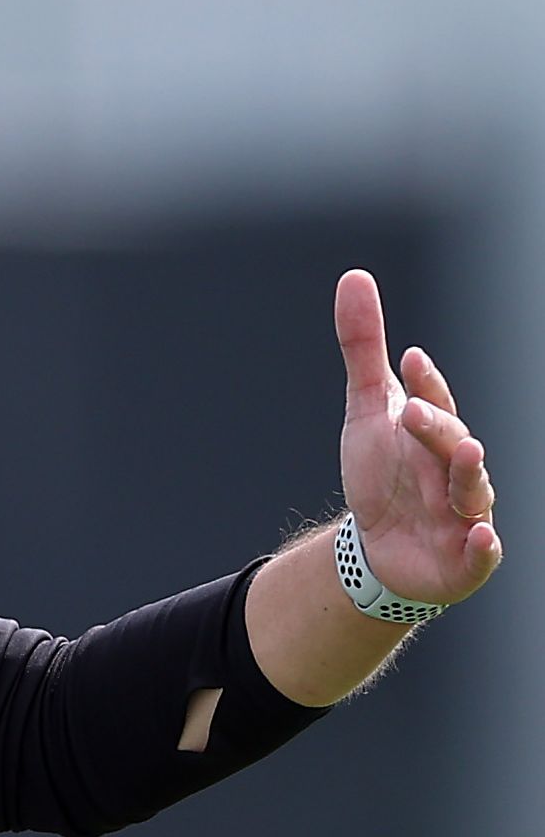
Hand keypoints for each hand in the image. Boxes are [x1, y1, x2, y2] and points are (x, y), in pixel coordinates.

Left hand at [335, 269, 501, 603]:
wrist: (379, 550)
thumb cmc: (382, 476)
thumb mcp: (366, 412)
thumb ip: (362, 349)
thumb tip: (354, 277)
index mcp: (436, 434)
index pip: (434, 403)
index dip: (425, 384)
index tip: (406, 359)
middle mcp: (457, 470)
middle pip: (452, 444)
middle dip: (437, 429)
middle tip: (414, 413)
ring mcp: (465, 513)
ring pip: (474, 491)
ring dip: (471, 474)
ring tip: (468, 453)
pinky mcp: (465, 558)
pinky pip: (481, 552)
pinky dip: (483, 544)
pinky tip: (480, 535)